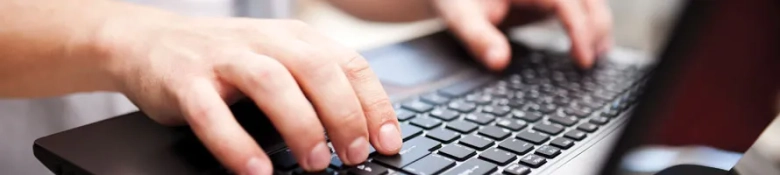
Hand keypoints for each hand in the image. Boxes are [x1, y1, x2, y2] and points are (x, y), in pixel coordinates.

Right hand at [95, 12, 401, 173]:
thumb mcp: (277, 61)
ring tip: (316, 164)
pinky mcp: (186, 79)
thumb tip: (360, 133)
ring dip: (300, 125)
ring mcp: (224, 58)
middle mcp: (264, 41)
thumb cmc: (225, 60)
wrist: (149, 40)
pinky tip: (256, 170)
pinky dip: (236, 143)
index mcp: (295, 38)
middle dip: (343, 115)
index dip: (374, 104)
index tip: (388, 141)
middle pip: (317, 69)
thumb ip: (313, 88)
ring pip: (271, 83)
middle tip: (355, 155)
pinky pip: (212, 112)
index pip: (349, 64)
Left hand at [432, 0, 612, 69]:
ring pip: (587, 1)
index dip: (581, 29)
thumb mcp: (461, 16)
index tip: (583, 58)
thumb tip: (498, 61)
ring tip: (597, 56)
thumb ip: (479, 38)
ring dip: (597, 25)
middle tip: (591, 61)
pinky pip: (577, 6)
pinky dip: (587, 23)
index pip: (566, 1)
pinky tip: (590, 46)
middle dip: (596, 28)